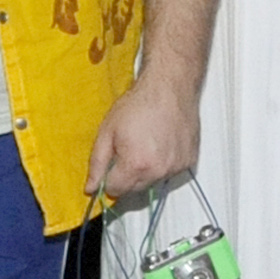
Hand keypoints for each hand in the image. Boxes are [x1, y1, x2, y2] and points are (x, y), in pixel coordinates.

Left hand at [85, 73, 200, 200]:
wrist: (170, 87)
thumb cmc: (138, 104)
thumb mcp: (107, 131)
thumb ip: (97, 164)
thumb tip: (90, 189)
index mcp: (135, 165)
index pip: (116, 191)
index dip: (109, 179)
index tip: (111, 166)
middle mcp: (158, 171)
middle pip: (135, 190)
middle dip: (127, 176)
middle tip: (129, 150)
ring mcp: (176, 167)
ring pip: (153, 182)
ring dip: (147, 171)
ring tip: (147, 144)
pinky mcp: (189, 161)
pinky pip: (170, 172)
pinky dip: (164, 164)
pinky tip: (162, 144)